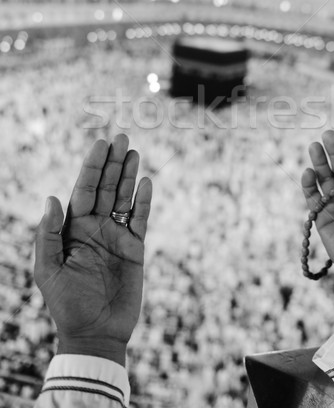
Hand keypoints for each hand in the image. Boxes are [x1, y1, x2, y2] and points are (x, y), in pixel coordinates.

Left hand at [34, 134, 151, 365]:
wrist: (95, 333)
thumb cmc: (66, 305)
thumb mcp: (48, 271)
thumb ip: (48, 235)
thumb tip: (52, 198)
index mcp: (74, 229)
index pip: (84, 190)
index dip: (92, 167)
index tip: (101, 145)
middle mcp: (96, 227)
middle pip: (106, 188)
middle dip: (113, 163)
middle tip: (122, 138)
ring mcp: (117, 236)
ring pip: (124, 198)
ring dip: (129, 176)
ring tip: (134, 153)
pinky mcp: (135, 248)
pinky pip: (140, 219)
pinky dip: (143, 201)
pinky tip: (146, 183)